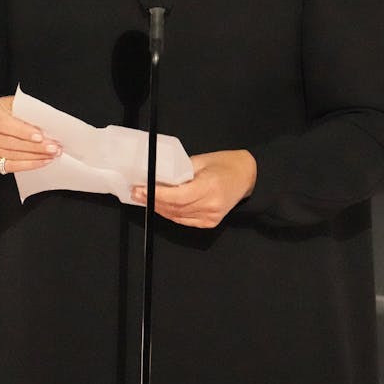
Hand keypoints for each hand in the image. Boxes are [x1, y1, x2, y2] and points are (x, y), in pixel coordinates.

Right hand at [0, 95, 60, 174]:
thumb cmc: (5, 109)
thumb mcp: (13, 104)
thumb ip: (25, 112)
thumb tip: (47, 124)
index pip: (4, 123)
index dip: (22, 131)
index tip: (40, 136)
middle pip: (8, 142)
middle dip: (34, 147)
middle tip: (53, 148)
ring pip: (10, 155)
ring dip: (34, 157)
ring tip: (51, 155)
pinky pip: (8, 166)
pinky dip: (26, 165)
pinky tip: (40, 162)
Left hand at [131, 150, 256, 228]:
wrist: (247, 176)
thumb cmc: (224, 164)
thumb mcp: (200, 161)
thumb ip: (180, 172)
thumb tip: (158, 177)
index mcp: (210, 187)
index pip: (177, 196)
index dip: (157, 195)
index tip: (141, 189)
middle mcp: (211, 205)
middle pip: (175, 208)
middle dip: (153, 201)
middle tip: (137, 193)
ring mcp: (211, 216)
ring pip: (177, 216)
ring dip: (159, 208)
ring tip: (144, 199)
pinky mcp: (210, 222)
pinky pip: (184, 220)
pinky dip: (170, 213)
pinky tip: (160, 206)